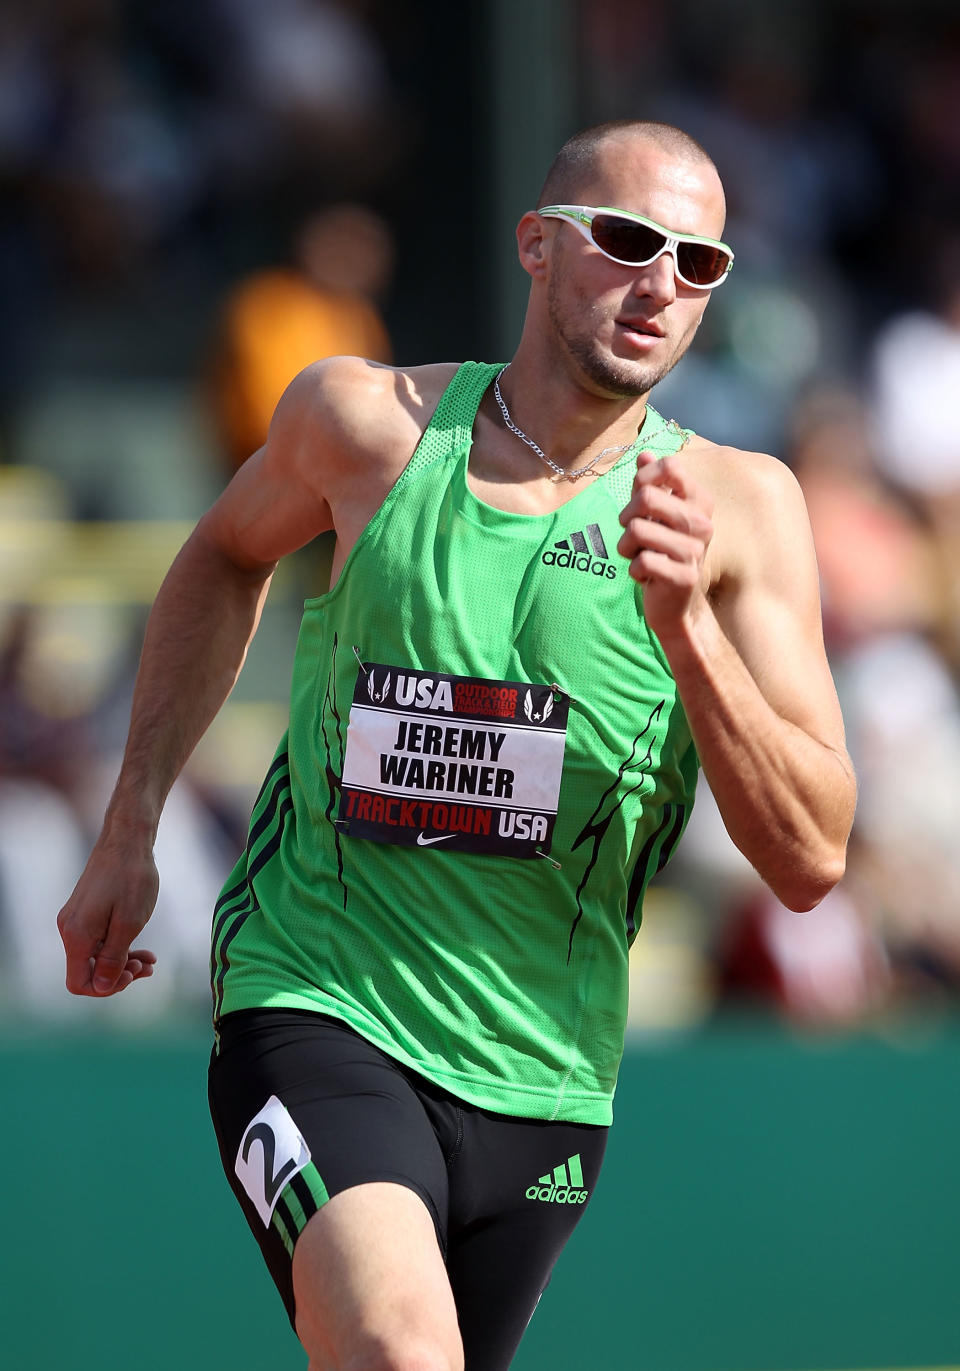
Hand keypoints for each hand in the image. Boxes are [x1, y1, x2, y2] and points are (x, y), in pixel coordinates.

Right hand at [57, 836, 159, 995]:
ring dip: (123, 962)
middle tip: (148, 967)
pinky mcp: (85, 911)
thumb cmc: (132, 878)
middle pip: (88, 970)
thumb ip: (113, 958)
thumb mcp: (129, 923)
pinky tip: (143, 949)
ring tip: (150, 960)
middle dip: (119, 974)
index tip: (132, 976)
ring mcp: (76, 919)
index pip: (79, 983)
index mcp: (76, 935)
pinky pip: (98, 939)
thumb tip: (100, 987)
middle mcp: (69, 929)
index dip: (105, 988)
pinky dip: (119, 946)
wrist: (127, 840)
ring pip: (96, 955)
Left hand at [617, 449, 713, 635]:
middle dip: (626, 516)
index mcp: (699, 502)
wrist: (673, 603)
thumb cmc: (660, 552)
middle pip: (646, 496)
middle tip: (632, 532)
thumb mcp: (654, 515)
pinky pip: (641, 561)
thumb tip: (644, 454)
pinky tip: (647, 577)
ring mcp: (695, 551)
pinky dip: (634, 570)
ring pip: (637, 529)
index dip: (644, 477)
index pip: (671, 466)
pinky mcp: (684, 577)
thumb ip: (649, 485)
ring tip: (639, 556)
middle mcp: (702, 523)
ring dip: (626, 546)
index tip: (638, 496)